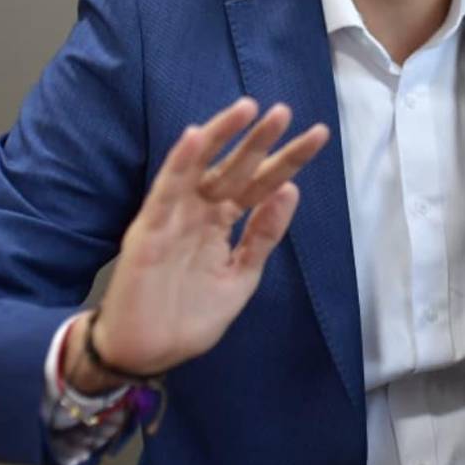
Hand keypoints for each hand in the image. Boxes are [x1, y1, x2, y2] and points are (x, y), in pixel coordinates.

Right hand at [65, 97, 327, 391]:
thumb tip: (290, 190)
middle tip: (283, 111)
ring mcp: (174, 216)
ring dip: (221, 135)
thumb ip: (263, 236)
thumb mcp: (240, 277)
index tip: (318, 134)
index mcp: (223, 220)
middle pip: (235, 167)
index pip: (261, 183)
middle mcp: (200, 210)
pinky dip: (180, 163)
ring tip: (246, 109)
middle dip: (259, 140)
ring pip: (200, 166)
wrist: (146, 355)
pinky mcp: (149, 229)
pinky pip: (166, 191)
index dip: (288, 159)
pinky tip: (196, 137)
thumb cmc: (189, 316)